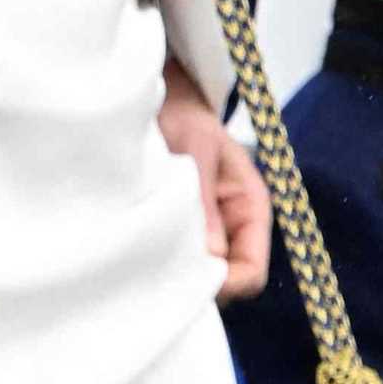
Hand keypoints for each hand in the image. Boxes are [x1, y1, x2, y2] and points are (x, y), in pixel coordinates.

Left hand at [158, 58, 272, 303]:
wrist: (153, 98)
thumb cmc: (180, 115)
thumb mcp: (194, 148)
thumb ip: (202, 198)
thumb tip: (208, 257)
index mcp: (250, 206)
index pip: (252, 272)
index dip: (223, 285)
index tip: (180, 279)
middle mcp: (233, 228)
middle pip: (225, 285)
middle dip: (194, 282)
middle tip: (150, 269)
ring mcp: (206, 234)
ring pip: (197, 279)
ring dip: (170, 273)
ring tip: (138, 254)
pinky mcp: (177, 235)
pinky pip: (173, 266)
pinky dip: (154, 265)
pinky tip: (131, 250)